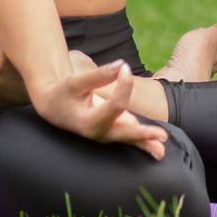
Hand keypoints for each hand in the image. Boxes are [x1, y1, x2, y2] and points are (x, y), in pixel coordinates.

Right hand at [28, 50, 169, 160]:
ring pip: (129, 140)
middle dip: (143, 134)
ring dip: (146, 144)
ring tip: (161, 151)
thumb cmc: (64, 93)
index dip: (124, 85)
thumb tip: (121, 65)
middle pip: (124, 133)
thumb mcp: (75, 82)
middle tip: (160, 135)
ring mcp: (107, 135)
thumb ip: (98, 75)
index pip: (115, 105)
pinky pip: (130, 139)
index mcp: (88, 122)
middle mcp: (99, 133)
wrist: (55, 107)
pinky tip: (158, 150)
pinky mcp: (113, 132)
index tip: (124, 67)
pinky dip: (144, 143)